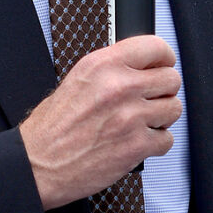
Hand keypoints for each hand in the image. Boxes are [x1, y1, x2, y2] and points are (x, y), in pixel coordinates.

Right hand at [21, 35, 182, 210]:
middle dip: (162, 91)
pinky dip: (155, 144)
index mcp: (103, 65)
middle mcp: (119, 86)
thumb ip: (111, 70)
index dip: (164, 59)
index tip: (162, 66)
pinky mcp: (137, 145)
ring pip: (174, 109)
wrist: (39, 165)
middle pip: (171, 79)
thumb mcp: (77, 81)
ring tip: (140, 123)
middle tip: (148, 101)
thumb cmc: (51, 129)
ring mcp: (131, 116)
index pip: (155, 47)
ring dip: (161, 118)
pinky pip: (167, 139)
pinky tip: (135, 142)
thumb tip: (142, 66)